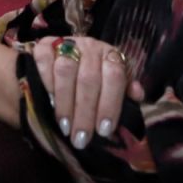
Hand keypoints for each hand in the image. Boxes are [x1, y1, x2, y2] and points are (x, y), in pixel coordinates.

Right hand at [28, 33, 135, 149]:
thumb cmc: (94, 77)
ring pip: (66, 71)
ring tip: (65, 127)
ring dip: (65, 102)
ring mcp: (67, 44)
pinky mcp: (44, 45)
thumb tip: (138, 95)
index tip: (104, 130)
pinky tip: (50, 102)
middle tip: (81, 138)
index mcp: (111, 55)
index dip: (110, 104)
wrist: (65, 56)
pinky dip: (47, 83)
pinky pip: (45, 61)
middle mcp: (91, 47)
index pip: (115, 77)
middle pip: (89, 79)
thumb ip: (125, 91)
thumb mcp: (113, 84)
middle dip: (86, 112)